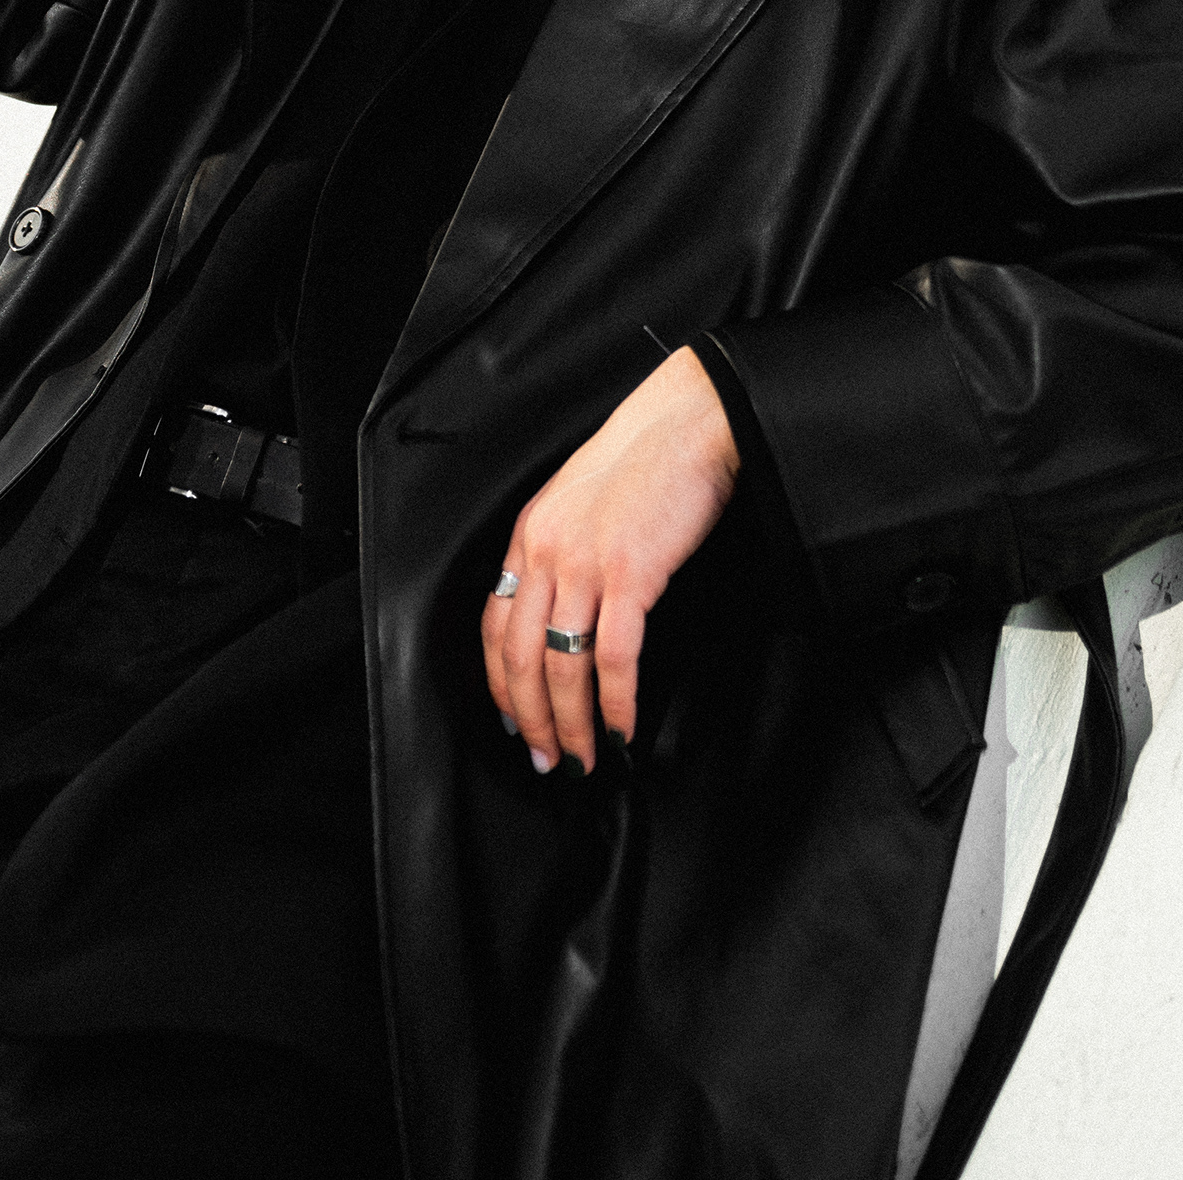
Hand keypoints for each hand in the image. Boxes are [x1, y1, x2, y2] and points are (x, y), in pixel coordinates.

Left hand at [480, 347, 739, 775]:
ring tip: (583, 759)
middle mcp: (545, 551)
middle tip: (547, 759)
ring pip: (562, 666)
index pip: (494, 624)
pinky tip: (622, 728)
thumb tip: (565, 610)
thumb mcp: (581, 500)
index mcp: (529, 533)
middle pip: (520, 657)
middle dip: (532, 720)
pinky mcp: (630, 574)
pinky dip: (615, 703)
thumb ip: (563, 548)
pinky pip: (613, 657)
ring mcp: (584, 563)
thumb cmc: (645, 458)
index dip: (501, 683)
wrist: (688, 422)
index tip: (515, 720)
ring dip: (571, 724)